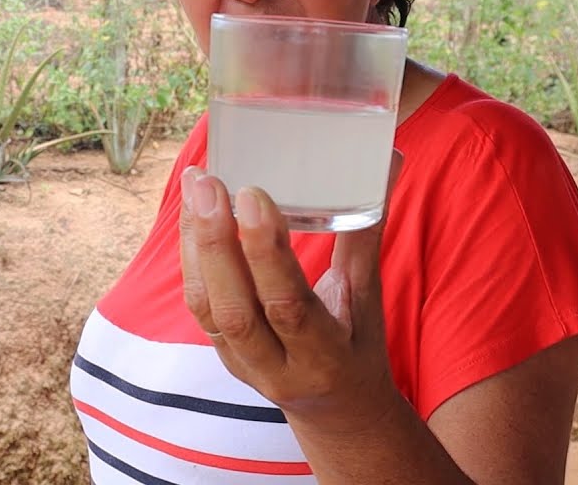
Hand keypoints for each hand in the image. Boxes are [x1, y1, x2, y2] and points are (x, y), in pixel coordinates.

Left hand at [178, 152, 404, 431]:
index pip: (287, 305)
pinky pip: (197, 304)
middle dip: (216, 242)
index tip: (253, 194)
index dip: (265, 252)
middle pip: (235, 309)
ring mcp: (241, 364)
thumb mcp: (369, 300)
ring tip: (194, 185)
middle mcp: (277, 366)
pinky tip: (190, 211)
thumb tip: (387, 162)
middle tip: (208, 182)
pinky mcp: (219, 353)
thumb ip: (366, 234)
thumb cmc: (358, 347)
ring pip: (206, 306)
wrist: (338, 414)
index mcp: (324, 357)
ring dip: (195, 243)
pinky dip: (190, 256)